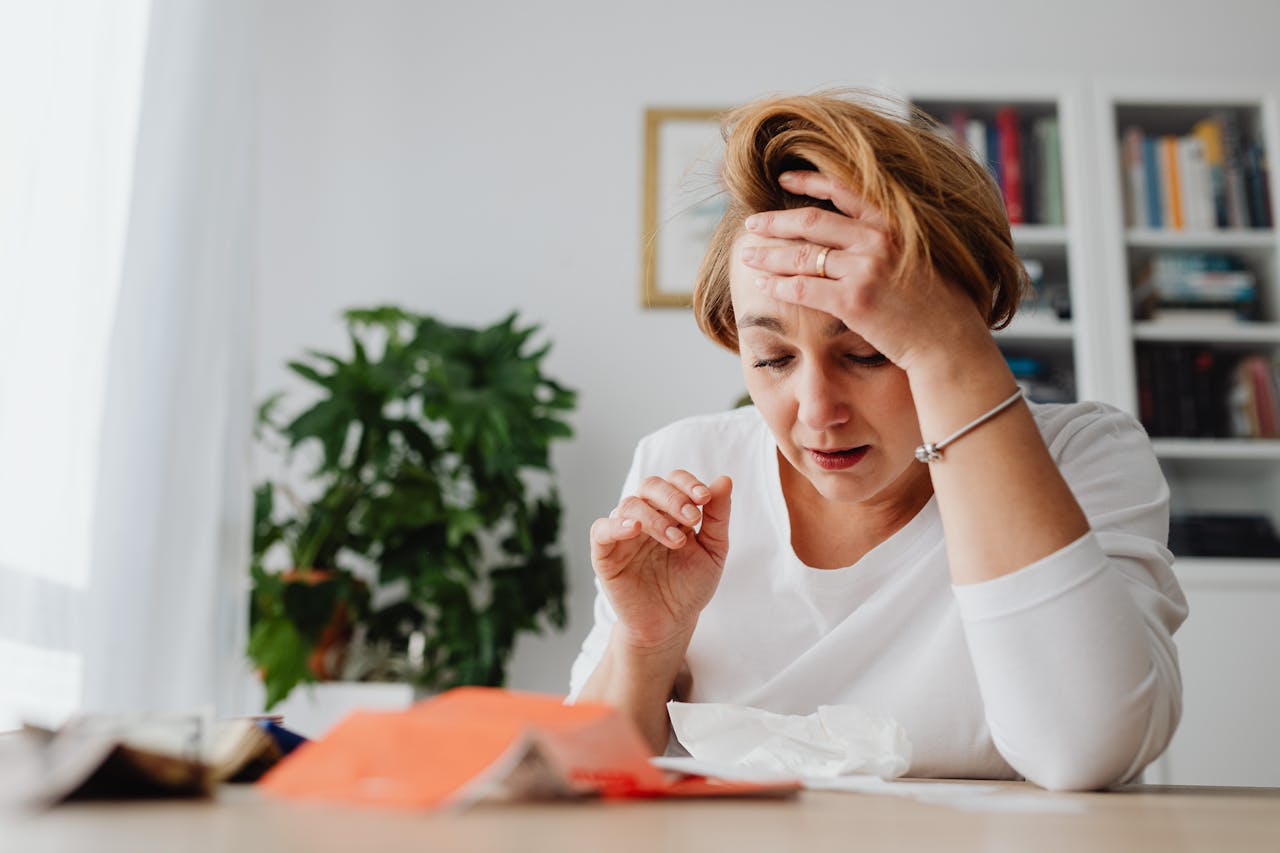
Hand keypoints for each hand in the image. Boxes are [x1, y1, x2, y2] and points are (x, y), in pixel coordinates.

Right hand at [589, 471, 731, 651]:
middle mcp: (645, 516)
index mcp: (670, 511)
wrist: (672, 623)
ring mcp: (624, 534)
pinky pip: (601, 530)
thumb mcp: (713, 551)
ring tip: (677, 541)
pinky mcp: (605, 554)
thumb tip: (724, 480)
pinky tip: (634, 530)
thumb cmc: (691, 586)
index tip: (705, 498)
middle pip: (650, 486)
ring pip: (629, 505)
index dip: (688, 484)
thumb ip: (718, 516)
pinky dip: (616, 525)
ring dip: (655, 517)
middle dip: (673, 497)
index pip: (674, 481)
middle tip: (692, 518)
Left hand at [739, 170, 992, 373]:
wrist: (950, 341)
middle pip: (811, 222)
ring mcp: (865, 269)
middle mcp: (878, 239)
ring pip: (801, 255)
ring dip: (768, 255)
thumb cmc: (937, 305)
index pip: (843, 190)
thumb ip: (890, 239)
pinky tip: (762, 285)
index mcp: (894, 223)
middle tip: (752, 223)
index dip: (808, 181)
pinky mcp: (854, 301)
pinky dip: (778, 286)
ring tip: (747, 255)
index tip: (782, 179)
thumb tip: (859, 233)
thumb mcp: (918, 256)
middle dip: (775, 222)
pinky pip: (804, 289)